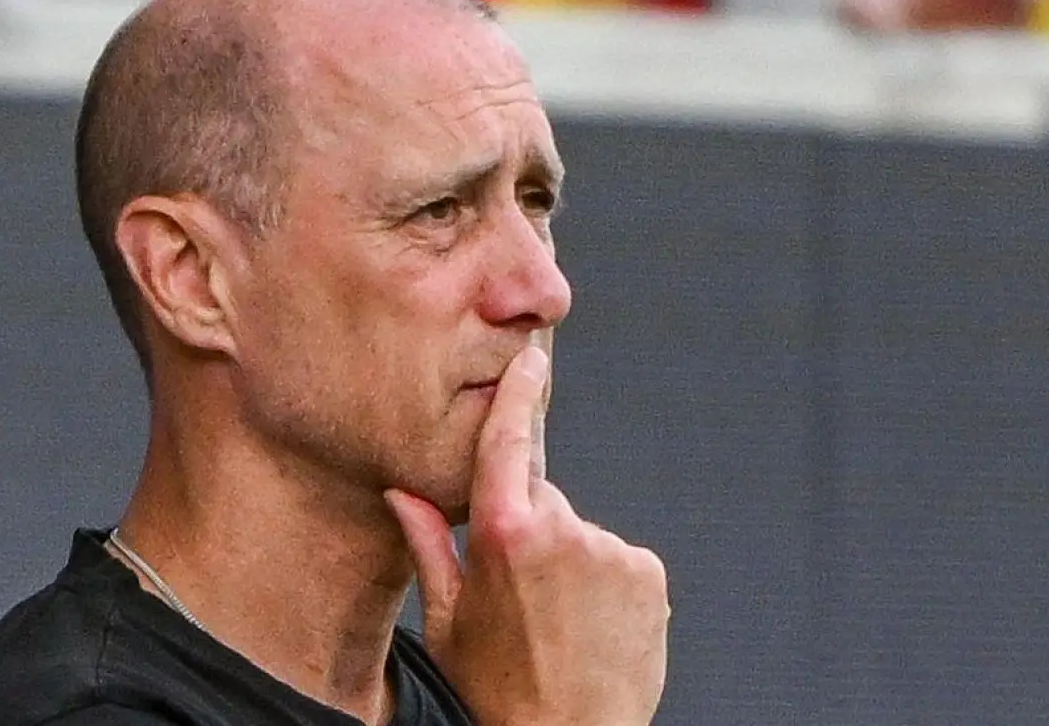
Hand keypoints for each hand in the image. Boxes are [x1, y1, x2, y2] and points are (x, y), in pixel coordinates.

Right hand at [385, 347, 669, 725]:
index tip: (528, 359)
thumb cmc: (497, 689)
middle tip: (522, 593)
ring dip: (571, 561)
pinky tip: (591, 626)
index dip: (518, 393)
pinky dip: (607, 582)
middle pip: (544, 498)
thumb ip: (428, 544)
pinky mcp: (648, 573)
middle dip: (531, 528)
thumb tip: (400, 491)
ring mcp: (610, 550)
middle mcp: (562, 529)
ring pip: (582, 533)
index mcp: (502, 532)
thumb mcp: (446, 619)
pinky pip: (620, 560)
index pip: (508, 441)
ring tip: (558, 621)